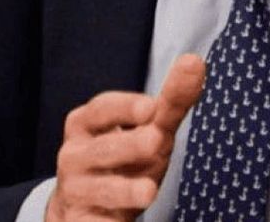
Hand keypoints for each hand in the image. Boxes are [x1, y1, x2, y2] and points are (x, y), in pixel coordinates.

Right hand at [47, 54, 204, 221]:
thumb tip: (195, 61)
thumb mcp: (148, 129)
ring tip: (149, 192)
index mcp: (85, 125)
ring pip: (99, 190)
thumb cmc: (124, 158)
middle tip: (156, 141)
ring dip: (124, 191)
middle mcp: (74, 156)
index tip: (151, 106)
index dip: (124, 107)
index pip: (101, 110)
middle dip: (129, 145)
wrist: (84, 207)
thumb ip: (171, 100)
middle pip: (103, 150)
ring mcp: (76, 191)